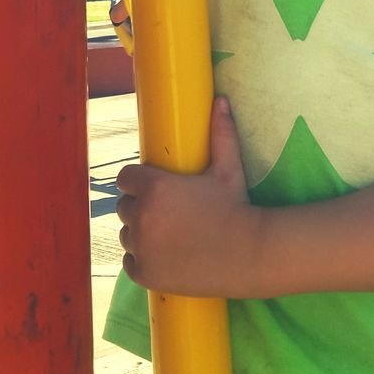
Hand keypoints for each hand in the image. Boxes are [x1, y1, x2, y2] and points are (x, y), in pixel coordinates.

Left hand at [116, 96, 262, 297]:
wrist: (249, 254)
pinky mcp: (144, 274)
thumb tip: (220, 100)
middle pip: (124, 206)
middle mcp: (141, 217)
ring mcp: (141, 248)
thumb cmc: (237, 207)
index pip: (125, 179)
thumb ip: (220, 133)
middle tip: (168, 212)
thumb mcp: (228, 169)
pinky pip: (130, 261)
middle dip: (140, 207)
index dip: (139, 182)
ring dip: (141, 233)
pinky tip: (166, 255)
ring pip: (127, 234)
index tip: (155, 188)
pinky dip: (143, 259)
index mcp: (154, 188)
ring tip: (169, 234)